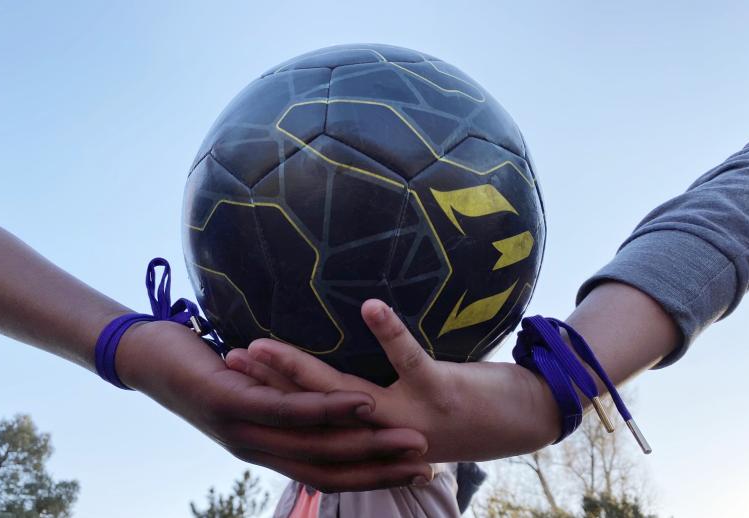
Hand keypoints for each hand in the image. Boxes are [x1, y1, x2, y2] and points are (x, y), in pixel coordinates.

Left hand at [115, 319, 432, 491]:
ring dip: (368, 443)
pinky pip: (287, 410)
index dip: (373, 478)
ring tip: (411, 439)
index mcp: (265, 450)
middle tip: (429, 464)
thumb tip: (326, 404)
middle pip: (329, 469)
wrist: (147, 357)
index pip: (326, 475)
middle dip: (382, 469)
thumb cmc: (206, 371)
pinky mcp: (231, 405)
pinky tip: (363, 400)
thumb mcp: (252, 395)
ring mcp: (242, 431)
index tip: (416, 472)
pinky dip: (329, 409)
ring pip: (315, 445)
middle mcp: (257, 450)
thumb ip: (286, 407)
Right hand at [227, 300, 561, 462]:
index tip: (229, 373)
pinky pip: (409, 360)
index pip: (307, 415)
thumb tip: (331, 377)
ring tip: (264, 344)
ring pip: (345, 394)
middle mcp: (383, 433)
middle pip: (312, 409)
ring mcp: (411, 417)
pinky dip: (389, 333)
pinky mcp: (441, 394)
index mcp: (372, 432)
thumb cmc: (461, 405)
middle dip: (265, 384)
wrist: (523, 422)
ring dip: (301, 368)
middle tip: (226, 360)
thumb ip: (370, 394)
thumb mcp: (408, 405)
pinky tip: (369, 306)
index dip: (266, 394)